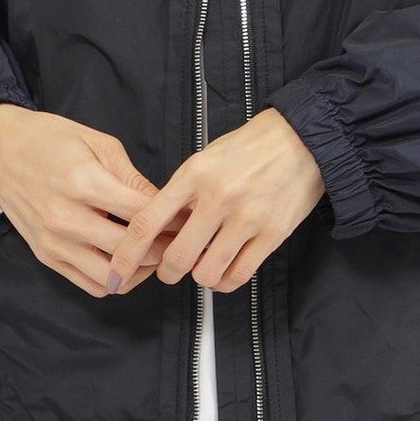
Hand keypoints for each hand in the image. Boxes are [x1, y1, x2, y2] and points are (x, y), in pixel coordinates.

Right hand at [0, 103, 181, 298]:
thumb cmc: (49, 140)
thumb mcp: (97, 142)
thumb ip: (131, 177)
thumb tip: (164, 203)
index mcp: (83, 183)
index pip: (141, 213)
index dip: (173, 219)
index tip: (191, 217)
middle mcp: (67, 219)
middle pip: (130, 250)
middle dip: (163, 248)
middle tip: (181, 239)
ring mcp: (55, 242)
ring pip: (111, 277)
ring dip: (139, 270)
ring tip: (154, 253)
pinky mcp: (47, 256)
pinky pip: (89, 284)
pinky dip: (114, 279)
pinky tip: (126, 261)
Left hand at [103, 108, 326, 296]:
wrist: (302, 139)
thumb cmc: (250, 147)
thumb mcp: (206, 158)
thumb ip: (182, 192)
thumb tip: (159, 229)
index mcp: (194, 174)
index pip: (148, 221)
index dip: (127, 253)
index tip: (117, 271)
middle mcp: (218, 197)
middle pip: (176, 257)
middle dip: (168, 271)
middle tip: (171, 269)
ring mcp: (246, 218)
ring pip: (206, 273)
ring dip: (201, 276)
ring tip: (205, 263)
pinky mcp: (271, 234)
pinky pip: (238, 276)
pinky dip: (226, 281)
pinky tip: (226, 268)